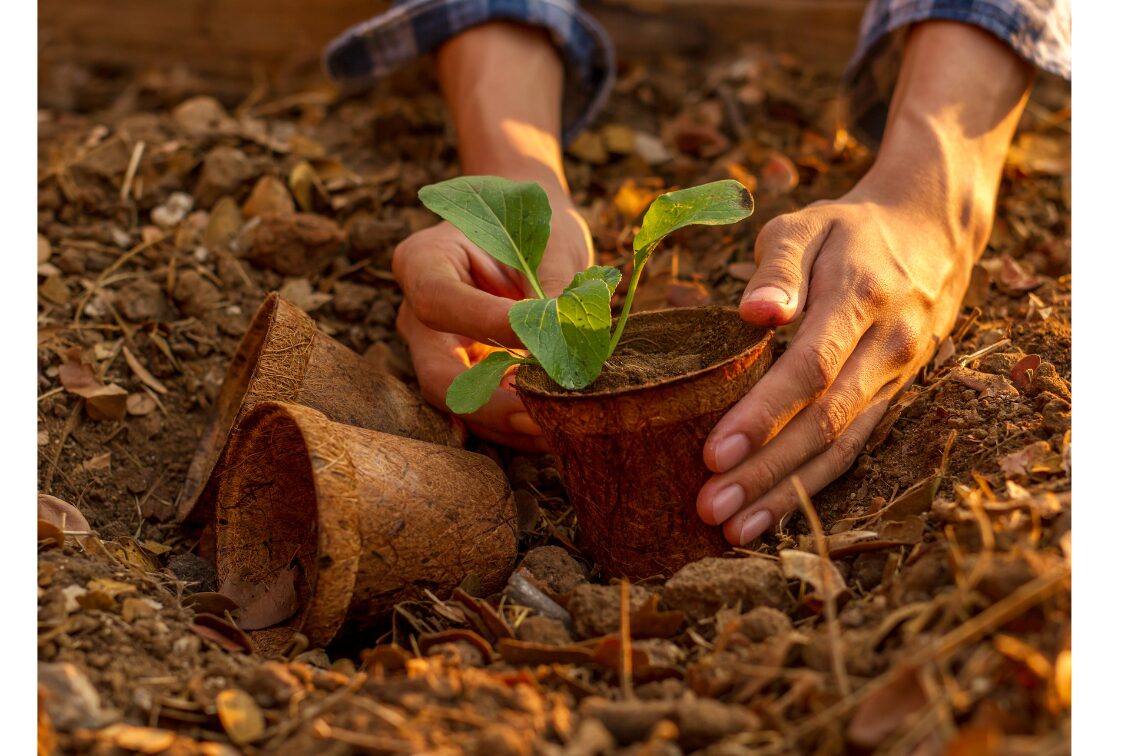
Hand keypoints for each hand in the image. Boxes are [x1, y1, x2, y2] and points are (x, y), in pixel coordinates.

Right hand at [393, 196, 592, 450]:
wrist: (526, 228)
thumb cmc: (534, 225)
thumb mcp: (545, 243)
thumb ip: (552, 288)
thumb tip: (569, 342)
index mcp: (423, 262)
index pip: (440, 303)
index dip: (488, 328)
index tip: (543, 344)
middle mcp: (418, 313)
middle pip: (436, 376)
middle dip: (491, 405)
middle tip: (542, 418)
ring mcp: (436, 350)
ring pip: (459, 404)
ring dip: (509, 424)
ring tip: (559, 429)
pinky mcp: (463, 374)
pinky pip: (482, 408)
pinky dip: (516, 421)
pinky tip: (554, 424)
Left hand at [696, 185, 976, 542]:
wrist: (932, 234)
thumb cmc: (849, 231)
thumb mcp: (808, 224)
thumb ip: (779, 265)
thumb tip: (756, 310)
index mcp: (860, 299)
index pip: (810, 367)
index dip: (763, 414)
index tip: (715, 451)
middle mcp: (886, 347)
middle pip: (825, 422)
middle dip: (766, 472)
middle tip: (711, 507)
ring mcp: (896, 378)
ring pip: (842, 447)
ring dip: (787, 494)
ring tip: (733, 530)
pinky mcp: (893, 397)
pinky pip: (854, 449)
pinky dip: (812, 485)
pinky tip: (772, 513)